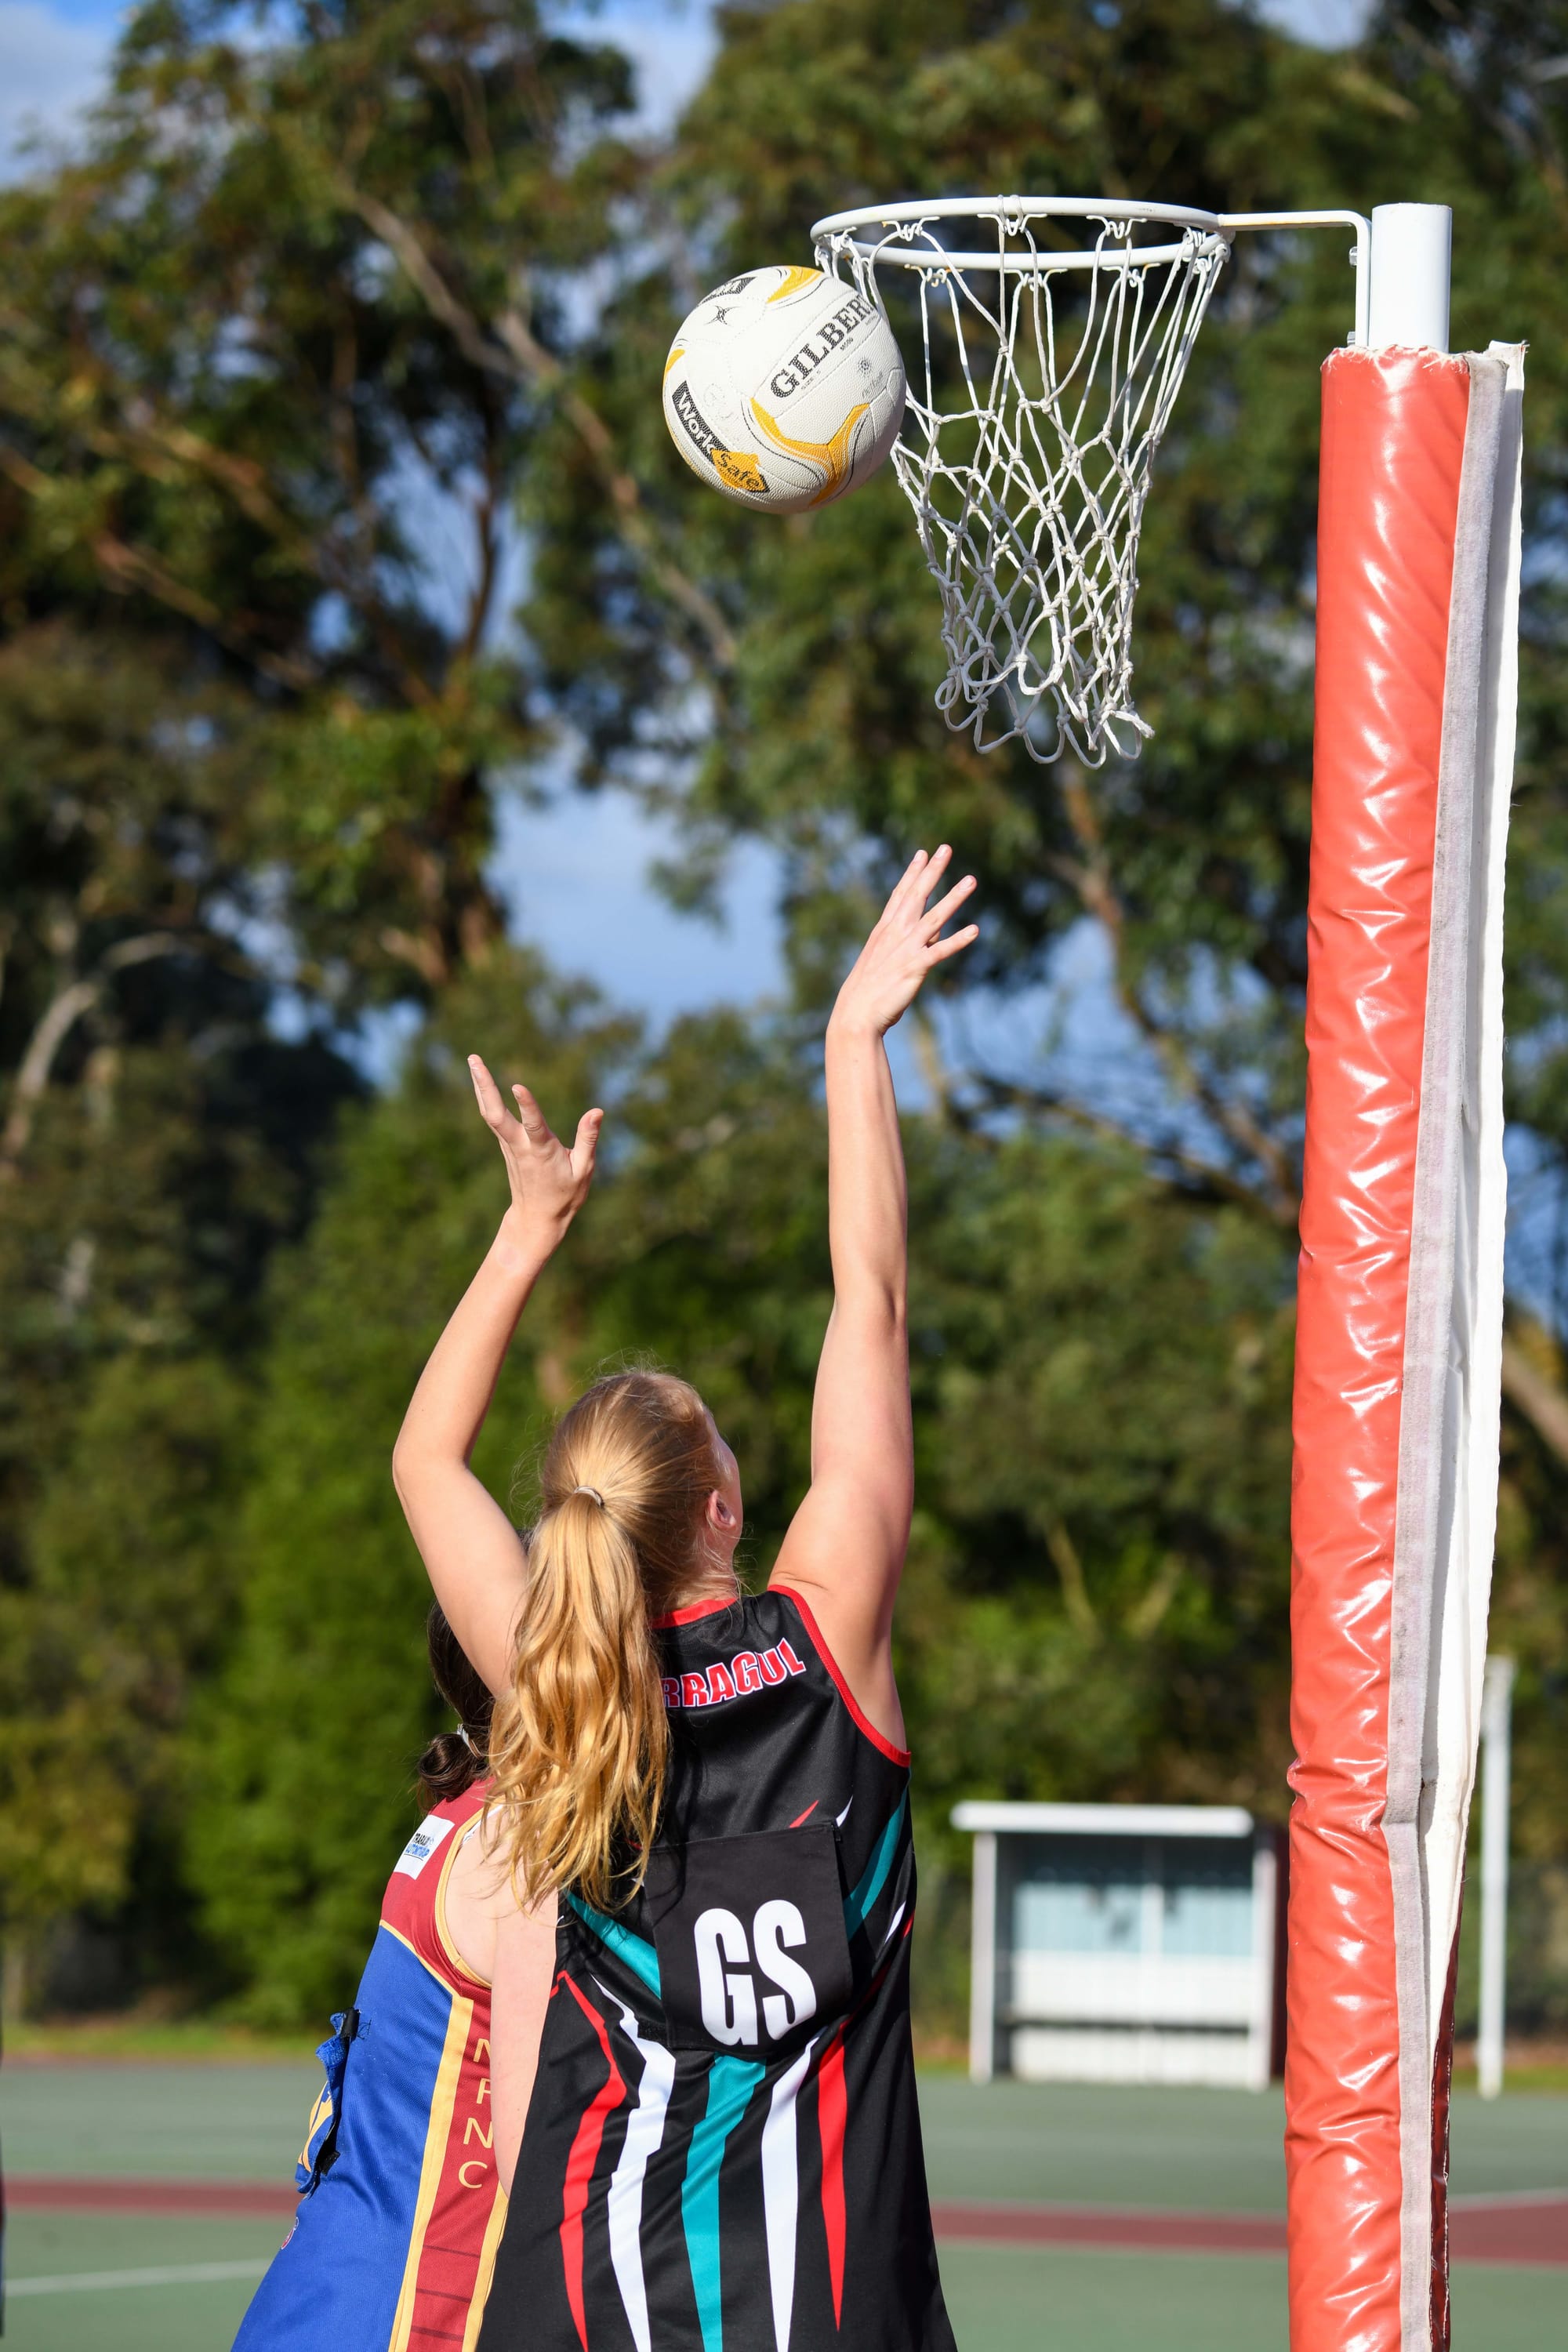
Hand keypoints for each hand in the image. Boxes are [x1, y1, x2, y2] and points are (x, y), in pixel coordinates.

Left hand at [467, 1057, 602, 1243]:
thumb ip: (588, 1140)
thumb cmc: (565, 1195)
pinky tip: (481, 1081)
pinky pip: (491, 1118)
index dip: (526, 1106)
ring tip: (473, 1060)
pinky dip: (485, 1097)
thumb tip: (597, 1111)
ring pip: (489, 1113)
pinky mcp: (505, 1145)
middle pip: (495, 1115)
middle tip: (474, 1059)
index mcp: (541, 1152)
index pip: (533, 1126)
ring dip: (480, 1086)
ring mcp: (508, 1146)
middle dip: (485, 1086)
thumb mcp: (584, 1170)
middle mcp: (519, 1146)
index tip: (517, 1086)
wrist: (536, 1219)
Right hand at [828, 845, 977, 1039]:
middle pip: (917, 895)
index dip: (913, 873)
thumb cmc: (869, 990)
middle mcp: (895, 934)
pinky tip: (975, 930)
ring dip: (954, 898)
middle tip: (946, 849)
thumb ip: (912, 943)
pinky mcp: (915, 967)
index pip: (900, 894)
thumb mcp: (887, 960)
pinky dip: (958, 941)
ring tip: (971, 880)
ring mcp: (906, 949)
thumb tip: (936, 932)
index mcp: (885, 930)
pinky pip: (940, 951)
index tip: (922, 853)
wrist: (856, 1013)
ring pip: (934, 917)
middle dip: (933, 871)